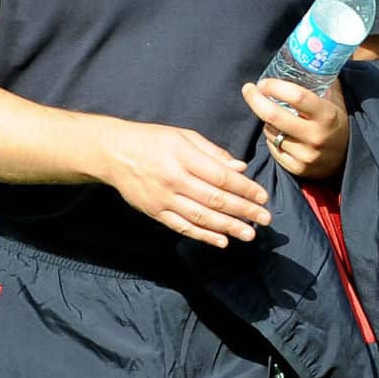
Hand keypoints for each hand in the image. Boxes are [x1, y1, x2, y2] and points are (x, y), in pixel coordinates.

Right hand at [94, 119, 271, 246]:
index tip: (263, 196)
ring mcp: (164, 199)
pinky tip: (221, 241)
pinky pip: (183, 227)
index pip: (221, 177)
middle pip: (215, 199)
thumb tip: (241, 169)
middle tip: (265, 219)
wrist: (113, 153)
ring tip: (249, 234)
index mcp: (184, 157)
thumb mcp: (184, 136)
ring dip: (228, 227)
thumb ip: (213, 153)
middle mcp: (175, 180)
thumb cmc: (152, 140)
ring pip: (201, 217)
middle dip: (244, 210)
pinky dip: (203, 236)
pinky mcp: (156, 213)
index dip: (245, 188)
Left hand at [242, 78, 349, 179]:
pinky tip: (278, 132)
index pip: (297, 96)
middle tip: (249, 89)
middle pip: (274, 116)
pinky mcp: (297, 169)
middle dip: (256, 100)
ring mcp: (306, 155)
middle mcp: (316, 136)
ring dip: (266, 120)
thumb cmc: (336, 122)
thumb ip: (324, 80)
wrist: (346, 159)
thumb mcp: (336, 100)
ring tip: (272, 114)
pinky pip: (273, 148)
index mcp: (326, 115)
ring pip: (271, 132)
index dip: (275, 86)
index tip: (263, 82)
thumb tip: (310, 56)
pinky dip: (271, 137)